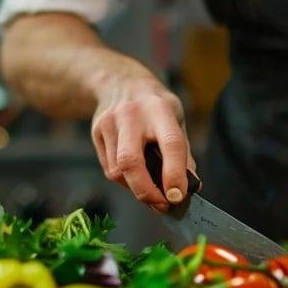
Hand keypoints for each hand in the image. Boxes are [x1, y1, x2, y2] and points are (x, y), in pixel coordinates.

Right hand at [91, 74, 195, 211]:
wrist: (119, 81)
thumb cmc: (155, 104)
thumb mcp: (176, 118)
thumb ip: (183, 152)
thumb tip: (190, 186)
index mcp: (160, 109)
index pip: (170, 144)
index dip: (174, 174)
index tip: (178, 196)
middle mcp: (132, 114)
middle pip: (131, 162)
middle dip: (146, 191)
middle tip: (162, 206)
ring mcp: (110, 123)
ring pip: (118, 171)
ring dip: (136, 189)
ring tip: (151, 192)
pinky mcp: (96, 132)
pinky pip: (110, 168)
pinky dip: (125, 180)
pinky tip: (135, 176)